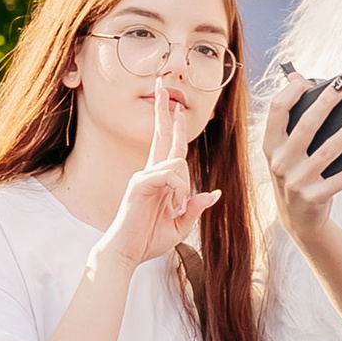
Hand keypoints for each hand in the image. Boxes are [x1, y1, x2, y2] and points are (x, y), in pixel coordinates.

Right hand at [105, 83, 218, 267]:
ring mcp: (143, 177)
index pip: (169, 147)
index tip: (176, 108)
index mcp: (160, 179)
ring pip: (176, 162)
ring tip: (175, 207)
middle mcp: (150, 173)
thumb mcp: (180, 225)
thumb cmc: (149, 240)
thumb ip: (195, 208)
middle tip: (164, 88)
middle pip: (162, 136)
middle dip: (164, 112)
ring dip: (183, 185)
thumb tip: (214, 193)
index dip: (174, 127)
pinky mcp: (139, 185)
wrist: (127, 253)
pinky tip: (172, 204)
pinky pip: (167, 175)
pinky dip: (177, 189)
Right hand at [263, 74, 341, 239]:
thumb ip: (289, 116)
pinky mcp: (313, 198)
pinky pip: (339, 180)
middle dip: (328, 102)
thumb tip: (295, 78)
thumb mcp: (284, 148)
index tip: (310, 81)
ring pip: (327, 151)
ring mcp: (296, 181)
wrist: (297, 220)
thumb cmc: (295, 174)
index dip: (292, 91)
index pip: (277, 109)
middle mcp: (280, 162)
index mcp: (271, 145)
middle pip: (306, 125)